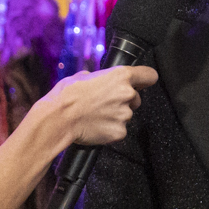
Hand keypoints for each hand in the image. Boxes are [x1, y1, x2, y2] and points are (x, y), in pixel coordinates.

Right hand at [34, 64, 156, 154]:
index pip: (149, 75)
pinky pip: (119, 130)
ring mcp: (125, 115)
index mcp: (121, 76)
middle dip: (125, 101)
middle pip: (136, 99)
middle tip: (105, 103)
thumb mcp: (83, 76)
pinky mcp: (120, 132)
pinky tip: (96, 126)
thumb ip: (100, 77)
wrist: (59, 118)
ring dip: (116, 116)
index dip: (145, 80)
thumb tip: (99, 79)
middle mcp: (127, 94)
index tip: (142, 83)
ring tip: (96, 115)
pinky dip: (110, 130)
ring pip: (126, 115)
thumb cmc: (67, 95)